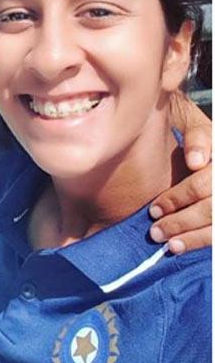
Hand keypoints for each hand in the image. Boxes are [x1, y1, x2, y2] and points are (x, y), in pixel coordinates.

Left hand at [151, 93, 211, 252]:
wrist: (185, 126)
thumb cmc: (180, 117)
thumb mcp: (188, 116)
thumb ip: (197, 133)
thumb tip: (197, 162)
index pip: (206, 183)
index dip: (180, 197)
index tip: (154, 207)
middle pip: (211, 208)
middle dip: (181, 221)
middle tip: (153, 228)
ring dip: (191, 237)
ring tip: (166, 243)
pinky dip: (199, 241)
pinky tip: (180, 246)